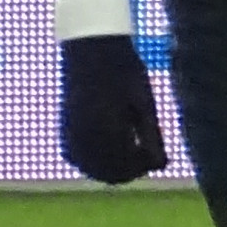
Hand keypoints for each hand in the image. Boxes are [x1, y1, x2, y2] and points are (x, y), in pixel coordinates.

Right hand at [59, 34, 166, 183]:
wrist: (91, 50)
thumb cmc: (126, 73)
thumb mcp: (146, 104)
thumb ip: (152, 137)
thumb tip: (162, 166)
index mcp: (105, 131)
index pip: (129, 169)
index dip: (147, 166)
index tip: (160, 153)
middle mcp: (82, 139)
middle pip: (111, 176)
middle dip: (132, 169)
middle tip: (147, 150)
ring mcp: (69, 137)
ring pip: (94, 170)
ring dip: (114, 166)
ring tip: (132, 142)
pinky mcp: (64, 132)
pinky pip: (80, 160)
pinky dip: (96, 159)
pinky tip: (112, 144)